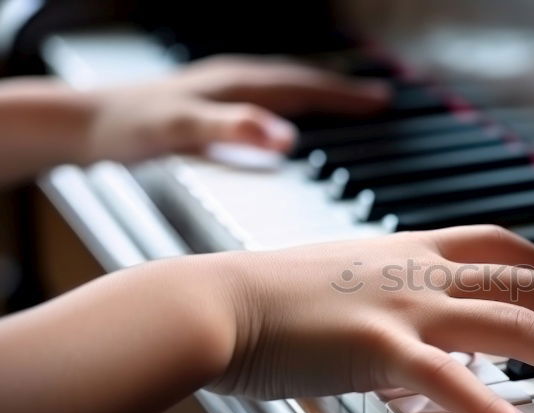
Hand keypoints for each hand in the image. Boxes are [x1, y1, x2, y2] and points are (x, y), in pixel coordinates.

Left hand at [85, 55, 389, 161]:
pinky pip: (264, 103)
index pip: (304, 85)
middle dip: (342, 92)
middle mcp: (232, 82)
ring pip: (284, 90)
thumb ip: (233, 130)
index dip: (345, 95)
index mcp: (236, 83)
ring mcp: (220, 93)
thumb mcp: (181, 129)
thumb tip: (288, 138)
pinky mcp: (207, 110)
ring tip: (347, 106)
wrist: (78, 125)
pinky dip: (290, 108)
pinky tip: (286, 125)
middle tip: (380, 101)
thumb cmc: (124, 126)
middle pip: (301, 82)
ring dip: (319, 97)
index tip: (382, 102)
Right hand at [207, 226, 533, 412]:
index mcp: (408, 250)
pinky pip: (451, 382)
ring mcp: (405, 308)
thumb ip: (388, 294)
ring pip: (514, 325)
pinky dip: (493, 411)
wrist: (214, 302)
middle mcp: (419, 272)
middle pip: (526, 287)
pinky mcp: (380, 349)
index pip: (498, 244)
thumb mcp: (342, 279)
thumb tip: (419, 324)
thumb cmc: (267, 295)